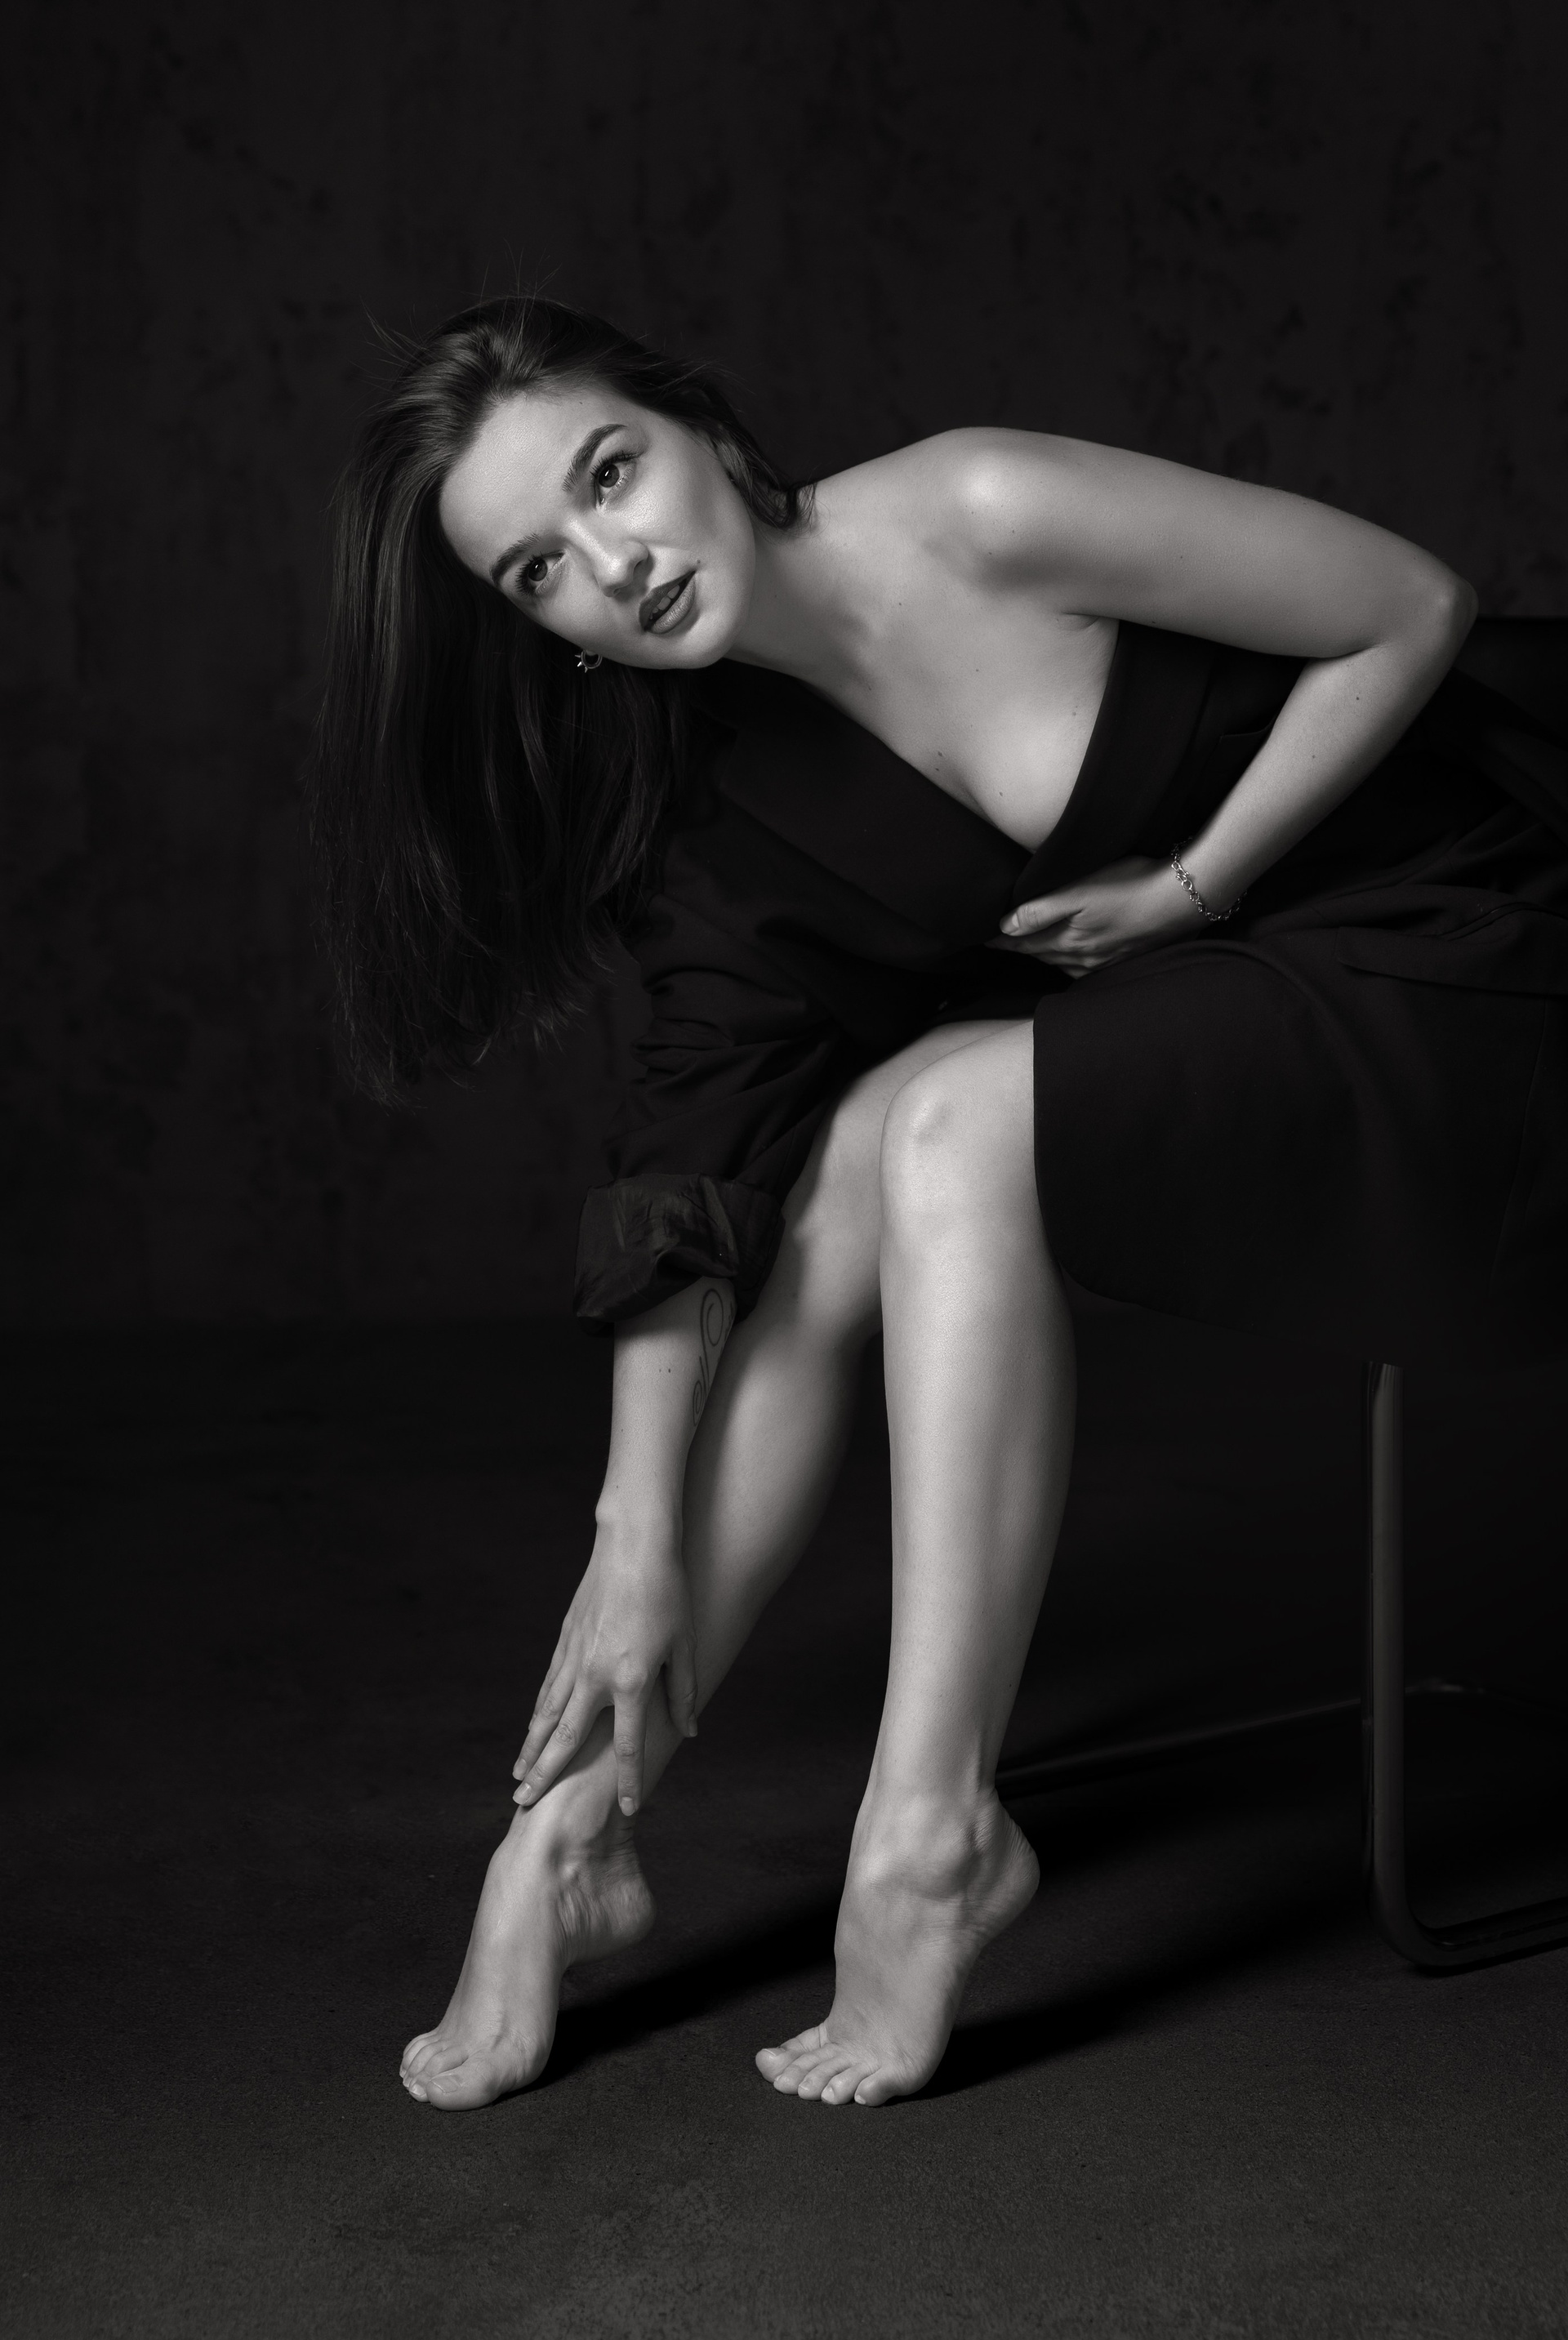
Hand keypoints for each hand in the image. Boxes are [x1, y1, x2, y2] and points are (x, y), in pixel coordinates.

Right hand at [513, 1524, 697, 1817]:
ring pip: (546, 1714)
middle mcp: (595, 1676)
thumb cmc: (669, 1593)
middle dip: (546, 1775)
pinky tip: (532, 1727)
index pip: (627, 1744)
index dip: (630, 1779)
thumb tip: (688, 1731)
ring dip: (531, 1748)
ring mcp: (574, 1657)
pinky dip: (538, 1712)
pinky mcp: (565, 1640)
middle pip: (565, 1738)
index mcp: (631, 1681)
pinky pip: (548, 1686)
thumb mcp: (685, 1645)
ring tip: (516, 1776)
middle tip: (523, 1804)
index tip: (629, 1808)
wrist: (634, 1544)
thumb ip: (683, 1692)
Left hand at [989, 855, 1202, 976]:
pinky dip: (1068, 963)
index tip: (980, 940)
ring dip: (1042, 956)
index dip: (1000, 941)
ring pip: (1061, 963)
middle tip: (997, 943)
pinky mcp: (1122, 960)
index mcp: (1067, 940)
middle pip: (1040, 954)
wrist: (1185, 898)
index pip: (1022, 943)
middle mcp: (1082, 958)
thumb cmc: (1131, 884)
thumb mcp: (1080, 890)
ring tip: (1027, 949)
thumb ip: (1040, 910)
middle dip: (1018, 949)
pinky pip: (1084, 968)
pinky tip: (1070, 957)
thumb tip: (1004, 927)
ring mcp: (1103, 962)